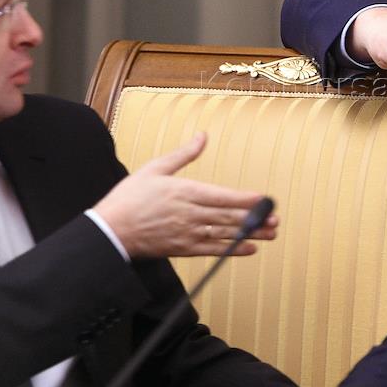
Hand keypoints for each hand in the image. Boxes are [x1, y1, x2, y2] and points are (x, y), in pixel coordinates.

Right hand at [93, 132, 276, 258]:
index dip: (246, 199)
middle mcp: (190, 214)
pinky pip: (213, 250)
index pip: (223, 196)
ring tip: (270, 233)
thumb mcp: (155, 168)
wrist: (110, 230)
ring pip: (225, 234)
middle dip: (255, 218)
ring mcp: (187, 233)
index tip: (264, 200)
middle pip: (229, 217)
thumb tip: (202, 136)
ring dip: (250, 233)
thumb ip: (183, 154)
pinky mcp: (183, 248)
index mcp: (185, 192)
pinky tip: (249, 249)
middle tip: (276, 219)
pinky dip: (233, 250)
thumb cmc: (129, 198)